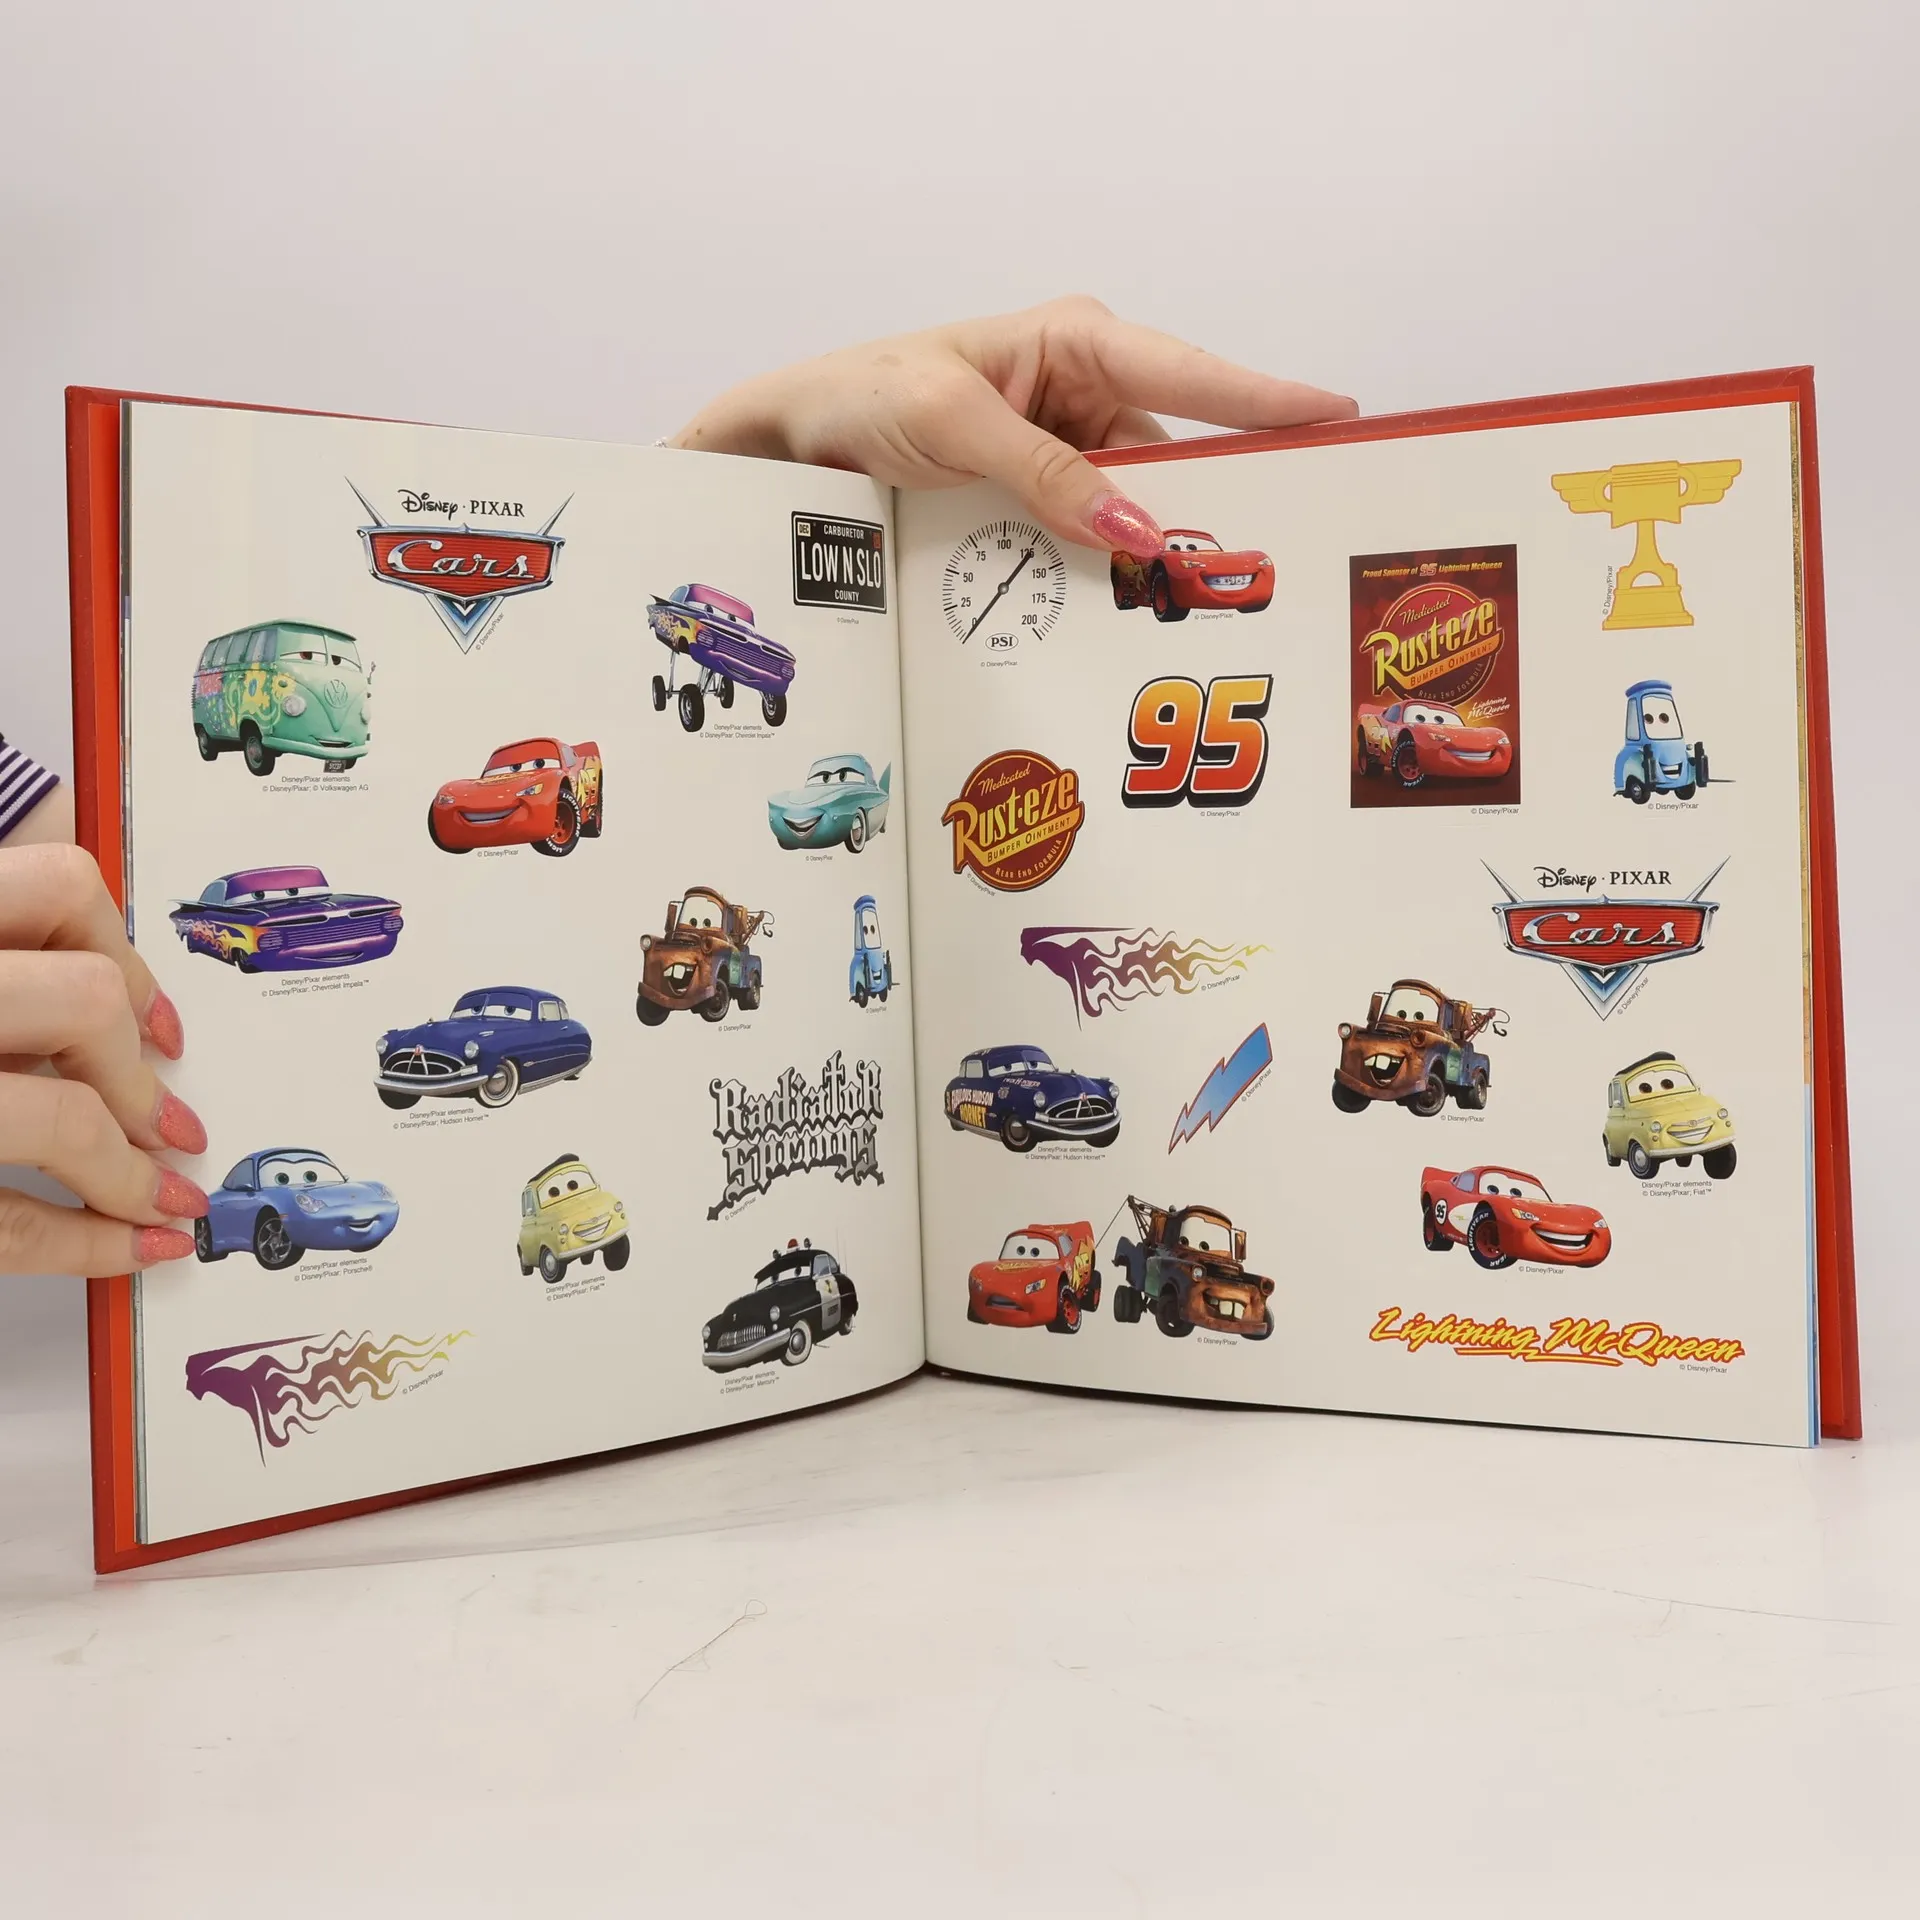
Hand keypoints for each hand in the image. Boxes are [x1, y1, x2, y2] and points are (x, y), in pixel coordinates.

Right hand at [0, 842, 206, 1276]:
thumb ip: (14, 953)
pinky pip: (7, 1224)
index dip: (126, 951)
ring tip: (164, 1196)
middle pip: (80, 998)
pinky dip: (86, 1246)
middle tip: (172, 1122)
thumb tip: (120, 994)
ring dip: (128, 1170)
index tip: (162, 1022)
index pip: (57, 884)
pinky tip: (130, 1250)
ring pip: (60, 1117)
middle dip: (136, 1070)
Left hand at [671, 294, 1356, 557]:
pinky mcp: (1038, 498)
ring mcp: (1063, 449)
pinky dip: (1104, 572)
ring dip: (1150, 556)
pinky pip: (1092, 535)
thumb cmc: (862, 396)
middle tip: (1278, 552)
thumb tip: (1136, 532)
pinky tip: (1122, 608)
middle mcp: (1083, 390)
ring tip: (1192, 606)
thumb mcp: (954, 426)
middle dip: (1215, 504)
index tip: (1344, 418)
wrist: (788, 439)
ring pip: (1137, 509)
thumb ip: (1047, 477)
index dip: (1269, 400)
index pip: (1192, 374)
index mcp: (1076, 341)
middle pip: (1178, 454)